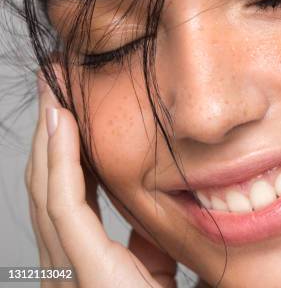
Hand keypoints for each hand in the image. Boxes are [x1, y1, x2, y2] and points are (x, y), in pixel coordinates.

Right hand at [24, 70, 176, 286]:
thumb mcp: (156, 269)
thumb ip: (144, 242)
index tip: (68, 111)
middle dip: (48, 135)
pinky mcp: (85, 273)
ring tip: (54, 95)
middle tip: (53, 87)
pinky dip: (60, 163)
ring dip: (49, 139)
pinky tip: (62, 126)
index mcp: (85, 265)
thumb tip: (143, 214)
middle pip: (49, 188)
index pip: (67, 198)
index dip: (63, 153)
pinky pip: (65, 207)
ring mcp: (68, 272)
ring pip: (49, 191)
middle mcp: (66, 268)